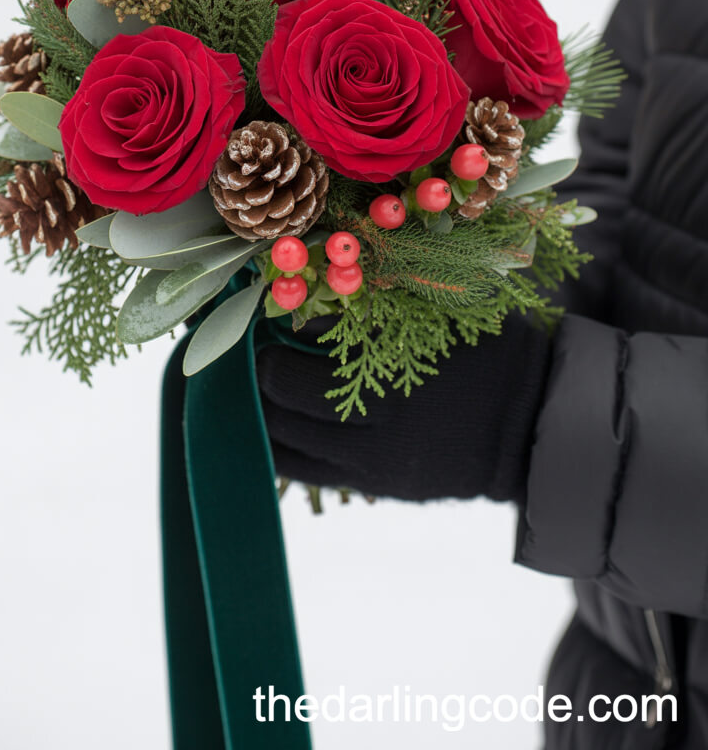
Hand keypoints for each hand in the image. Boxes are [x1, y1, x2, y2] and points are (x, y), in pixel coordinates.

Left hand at [258, 313, 550, 503]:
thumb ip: (374, 312)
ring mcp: (373, 467)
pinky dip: (281, 448)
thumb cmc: (490, 352)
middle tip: (254, 348)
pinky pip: (309, 473)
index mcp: (391, 383)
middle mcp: (375, 433)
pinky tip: (273, 423)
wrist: (534, 426)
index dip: (269, 339)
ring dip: (262, 412)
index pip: (296, 366)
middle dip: (261, 373)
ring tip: (258, 383)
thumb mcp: (439, 316)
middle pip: (283, 404)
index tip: (263, 317)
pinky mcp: (378, 486)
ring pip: (285, 445)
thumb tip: (304, 301)